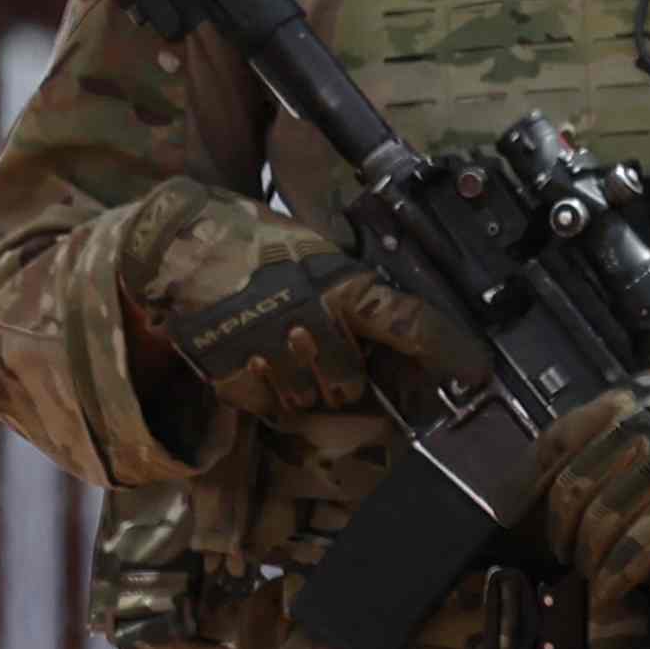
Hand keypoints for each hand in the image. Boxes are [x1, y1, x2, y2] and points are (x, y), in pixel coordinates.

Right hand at [116, 185, 444, 417]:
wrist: (174, 244)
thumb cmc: (250, 240)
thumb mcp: (312, 251)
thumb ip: (352, 289)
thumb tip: (397, 329)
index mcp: (338, 285)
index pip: (409, 324)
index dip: (448, 351)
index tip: (475, 372)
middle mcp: (310, 323)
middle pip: (352, 384)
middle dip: (345, 376)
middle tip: (323, 352)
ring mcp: (269, 354)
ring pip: (310, 401)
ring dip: (303, 385)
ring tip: (282, 349)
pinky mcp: (232, 375)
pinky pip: (268, 408)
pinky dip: (267, 392)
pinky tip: (254, 359)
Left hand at [528, 364, 649, 614]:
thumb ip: (621, 422)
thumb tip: (571, 468)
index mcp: (628, 400)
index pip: (556, 442)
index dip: (527, 483)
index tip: (515, 513)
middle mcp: (644, 428)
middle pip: (575, 490)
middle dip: (561, 532)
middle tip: (565, 552)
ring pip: (604, 523)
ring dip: (589, 560)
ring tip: (590, 575)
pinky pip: (641, 547)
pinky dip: (618, 576)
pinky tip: (610, 593)